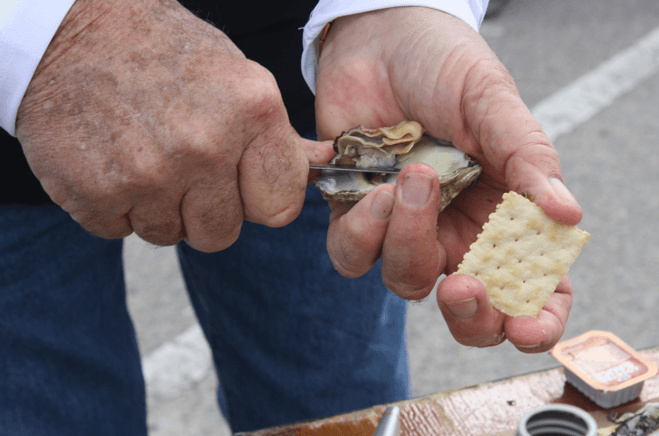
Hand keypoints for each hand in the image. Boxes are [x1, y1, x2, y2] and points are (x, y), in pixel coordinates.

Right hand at [16, 0, 332, 251]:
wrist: (68, 31)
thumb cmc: (161, 52)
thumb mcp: (234, 78)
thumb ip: (278, 135)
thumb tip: (324, 165)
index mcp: (252, 110)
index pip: (280, 208)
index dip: (258, 200)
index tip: (240, 183)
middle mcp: (206, 145)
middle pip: (223, 233)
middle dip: (205, 210)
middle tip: (182, 165)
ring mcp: (150, 174)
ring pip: (171, 234)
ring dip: (159, 207)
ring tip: (143, 155)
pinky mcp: (98, 194)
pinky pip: (121, 230)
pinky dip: (117, 206)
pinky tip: (112, 161)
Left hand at [314, 7, 582, 351]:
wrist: (379, 38)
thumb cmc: (445, 65)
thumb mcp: (494, 103)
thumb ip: (527, 157)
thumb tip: (567, 215)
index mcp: (505, 213)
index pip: (532, 288)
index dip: (534, 321)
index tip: (525, 325)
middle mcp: (458, 230)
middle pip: (465, 308)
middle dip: (466, 312)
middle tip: (463, 285)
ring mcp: (407, 227)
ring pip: (405, 280)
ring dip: (408, 239)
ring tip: (415, 176)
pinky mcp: (358, 215)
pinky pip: (353, 254)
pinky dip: (362, 229)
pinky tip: (374, 185)